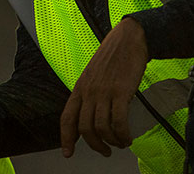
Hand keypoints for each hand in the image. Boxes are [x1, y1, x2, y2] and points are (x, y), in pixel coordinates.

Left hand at [60, 17, 148, 157]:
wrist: (128, 40)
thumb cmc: (112, 58)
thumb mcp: (93, 76)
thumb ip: (89, 95)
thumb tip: (91, 116)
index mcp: (79, 88)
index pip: (67, 117)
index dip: (66, 138)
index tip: (68, 153)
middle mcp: (88, 92)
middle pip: (84, 128)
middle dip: (95, 145)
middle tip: (105, 151)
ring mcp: (103, 92)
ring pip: (101, 128)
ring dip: (112, 142)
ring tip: (121, 143)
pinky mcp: (120, 92)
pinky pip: (118, 121)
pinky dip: (123, 134)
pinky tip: (128, 137)